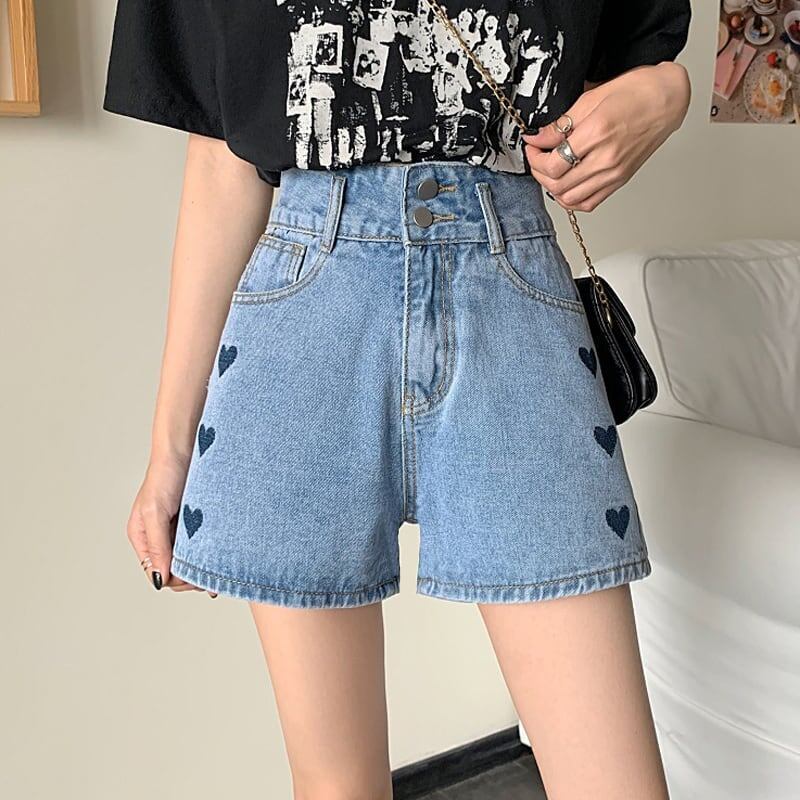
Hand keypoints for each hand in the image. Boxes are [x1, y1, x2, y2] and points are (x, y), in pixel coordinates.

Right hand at [127, 456, 216, 596]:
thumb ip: (157, 546)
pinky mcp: (194, 523)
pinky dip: (209, 551)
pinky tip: (219, 552)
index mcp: (143, 538)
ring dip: (201, 563)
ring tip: (215, 562)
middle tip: (210, 573)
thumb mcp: (155, 512)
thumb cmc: (164, 475)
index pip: (158, 573)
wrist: (185, 448)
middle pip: (175, 570)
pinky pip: (201, 545)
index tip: (194, 577)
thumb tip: (159, 579)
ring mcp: (177, 531)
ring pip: (189, 559)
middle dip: (191, 575)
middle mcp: (159, 538)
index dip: (176, 579)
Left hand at [522, 62, 690, 212]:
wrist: (668, 98)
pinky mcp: (619, 180)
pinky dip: (571, 199)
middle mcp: (606, 159)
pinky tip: (566, 185)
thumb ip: (562, 123)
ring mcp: (614, 173)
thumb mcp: (592, 97)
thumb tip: (538, 137)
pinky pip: (588, 203)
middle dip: (539, 173)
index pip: (553, 163)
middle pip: (558, 185)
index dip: (535, 158)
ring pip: (570, 199)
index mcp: (598, 134)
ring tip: (549, 171)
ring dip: (552, 188)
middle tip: (537, 158)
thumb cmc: (637, 92)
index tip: (532, 147)